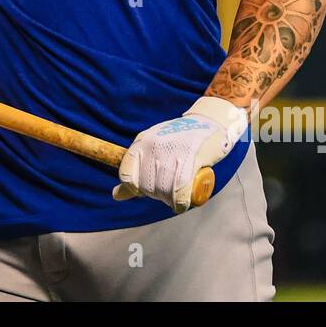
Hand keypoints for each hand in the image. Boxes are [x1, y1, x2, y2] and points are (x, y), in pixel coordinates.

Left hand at [112, 95, 249, 213]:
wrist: (209, 122)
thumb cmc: (179, 140)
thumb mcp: (153, 149)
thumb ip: (135, 170)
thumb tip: (116, 196)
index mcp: (142, 142)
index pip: (126, 174)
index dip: (134, 188)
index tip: (146, 190)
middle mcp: (153, 146)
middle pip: (147, 186)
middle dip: (157, 195)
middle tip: (168, 191)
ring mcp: (172, 151)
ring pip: (163, 190)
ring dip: (170, 199)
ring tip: (177, 195)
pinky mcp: (191, 157)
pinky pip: (179, 190)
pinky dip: (180, 202)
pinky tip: (182, 203)